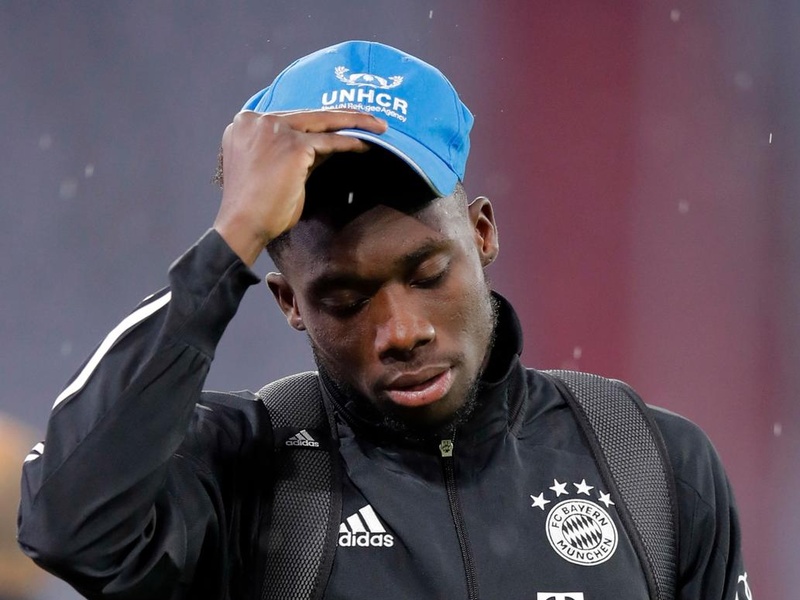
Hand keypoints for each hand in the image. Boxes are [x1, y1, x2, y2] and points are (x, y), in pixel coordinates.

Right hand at [213, 110, 386, 265]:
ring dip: (355, 123)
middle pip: (310, 114)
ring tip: (379, 127)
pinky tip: (367, 144)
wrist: (243, 225)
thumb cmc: (257, 207)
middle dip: (344, 115)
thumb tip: (331, 142)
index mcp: (246, 124)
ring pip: (323, 121)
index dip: (321, 119)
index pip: (293, 117)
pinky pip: (329, 142)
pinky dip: (350, 144)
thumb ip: (297, 151)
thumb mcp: (276, 170)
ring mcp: (274, 130)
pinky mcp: (292, 146)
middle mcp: (257, 120)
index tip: (344, 120)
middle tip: (372, 118)